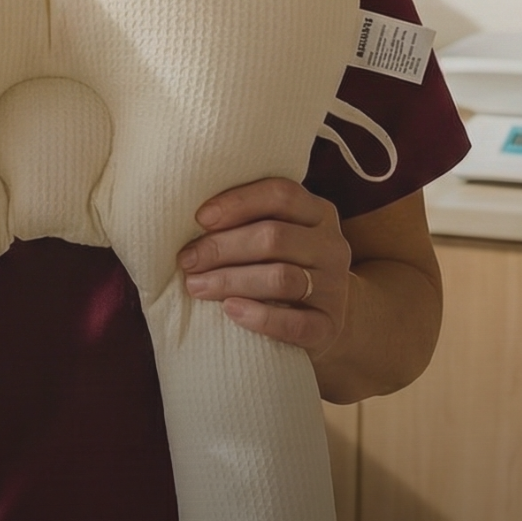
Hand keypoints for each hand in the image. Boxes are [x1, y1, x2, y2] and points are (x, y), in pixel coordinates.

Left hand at [177, 178, 351, 366]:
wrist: (323, 320)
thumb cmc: (282, 267)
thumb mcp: (278, 236)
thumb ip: (248, 221)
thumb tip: (189, 217)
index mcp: (318, 213)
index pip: (281, 194)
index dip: (238, 202)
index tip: (200, 218)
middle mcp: (331, 245)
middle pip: (274, 237)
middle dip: (222, 247)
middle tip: (187, 260)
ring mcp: (334, 287)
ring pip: (281, 278)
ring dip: (230, 280)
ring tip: (195, 286)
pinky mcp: (329, 326)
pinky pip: (297, 323)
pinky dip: (261, 317)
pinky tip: (231, 310)